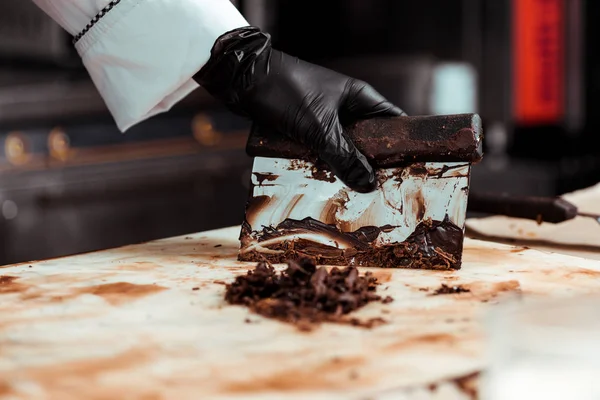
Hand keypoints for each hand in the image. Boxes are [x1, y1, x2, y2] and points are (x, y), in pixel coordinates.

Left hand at [194, 27, 404, 192]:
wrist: (244, 78)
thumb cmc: (286, 92)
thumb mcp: (319, 127)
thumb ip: (343, 156)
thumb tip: (368, 185)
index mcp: (358, 97)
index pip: (391, 120)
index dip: (401, 144)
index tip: (407, 169)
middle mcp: (344, 106)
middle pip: (366, 139)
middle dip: (369, 163)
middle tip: (377, 191)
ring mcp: (323, 117)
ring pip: (340, 147)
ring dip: (342, 167)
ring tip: (350, 193)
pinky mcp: (303, 127)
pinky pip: (319, 149)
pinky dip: (321, 164)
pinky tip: (322, 183)